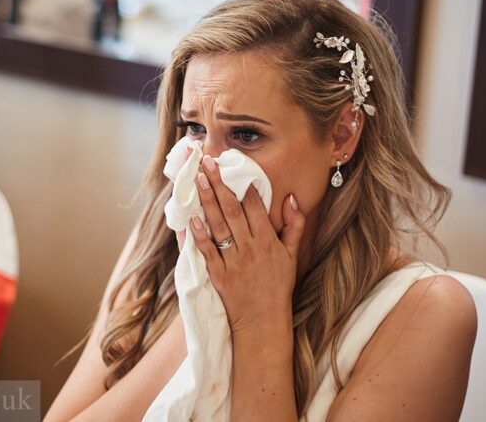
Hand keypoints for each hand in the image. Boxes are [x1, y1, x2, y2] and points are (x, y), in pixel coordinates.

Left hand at [188, 155, 304, 333]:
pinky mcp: (218, 275)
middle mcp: (250, 248)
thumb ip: (294, 226)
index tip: (234, 168)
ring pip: (218, 225)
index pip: (254, 207)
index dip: (244, 186)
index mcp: (268, 241)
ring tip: (198, 180)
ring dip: (207, 201)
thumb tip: (291, 199)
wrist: (262, 321)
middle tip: (208, 164)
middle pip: (232, 210)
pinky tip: (191, 218)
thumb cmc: (278, 286)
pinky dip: (198, 235)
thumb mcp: (292, 255)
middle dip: (220, 185)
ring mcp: (233, 261)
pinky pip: (207, 251)